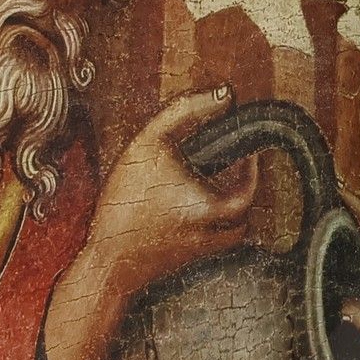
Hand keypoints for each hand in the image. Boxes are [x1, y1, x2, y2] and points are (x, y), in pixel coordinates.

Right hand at [82, 85, 256, 308]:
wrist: (107, 264)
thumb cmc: (125, 204)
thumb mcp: (150, 143)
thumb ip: (185, 112)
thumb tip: (222, 94)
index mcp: (215, 207)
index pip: (251, 185)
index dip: (252, 163)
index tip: (244, 143)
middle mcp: (214, 233)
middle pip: (245, 215)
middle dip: (243, 190)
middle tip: (232, 167)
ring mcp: (199, 253)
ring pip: (231, 233)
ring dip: (228, 213)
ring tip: (210, 188)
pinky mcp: (182, 264)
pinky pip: (209, 243)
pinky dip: (205, 226)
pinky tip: (182, 209)